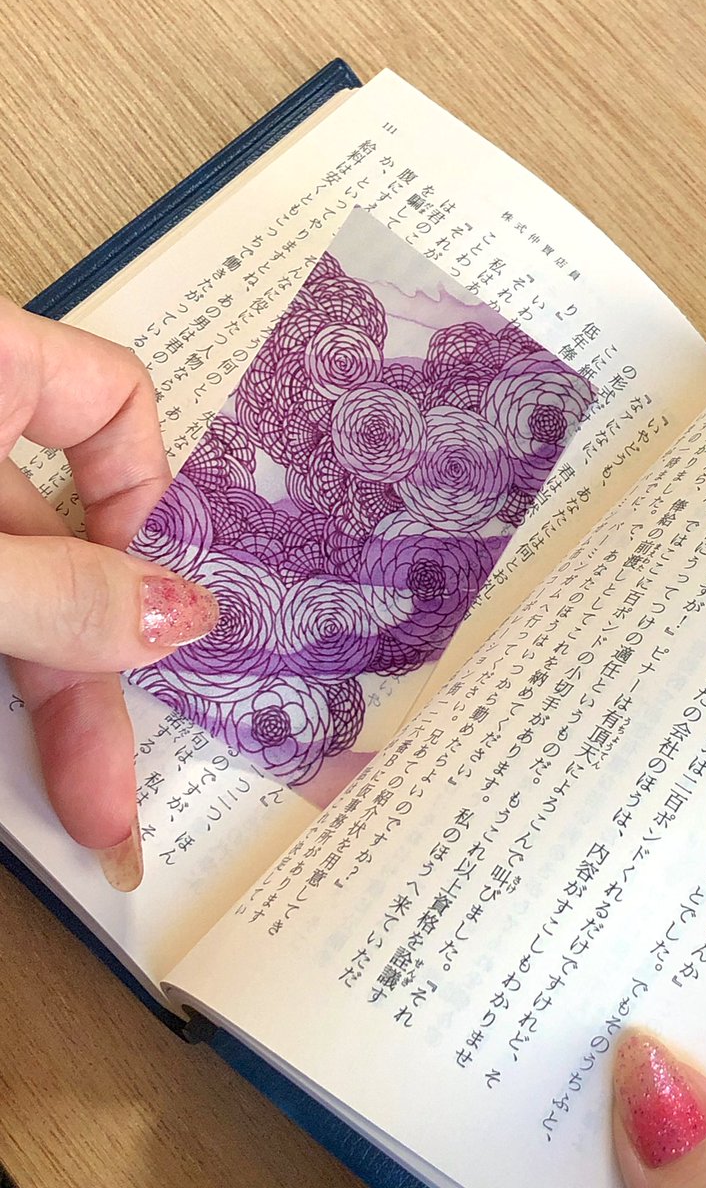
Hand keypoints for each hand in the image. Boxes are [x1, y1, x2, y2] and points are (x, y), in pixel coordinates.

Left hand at [0, 300, 216, 889]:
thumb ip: (55, 590)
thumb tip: (189, 619)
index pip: (114, 398)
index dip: (151, 499)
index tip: (151, 603)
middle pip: (69, 537)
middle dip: (95, 663)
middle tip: (119, 784)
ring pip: (17, 595)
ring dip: (52, 696)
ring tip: (88, 806)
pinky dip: (1, 677)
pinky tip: (26, 758)